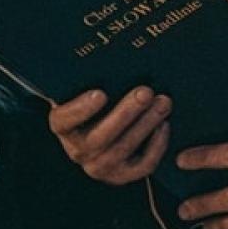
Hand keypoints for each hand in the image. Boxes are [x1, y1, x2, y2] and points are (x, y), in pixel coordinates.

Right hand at [49, 86, 170, 184]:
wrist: (109, 122)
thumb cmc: (101, 98)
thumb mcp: (91, 87)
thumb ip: (96, 77)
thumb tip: (111, 53)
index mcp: (63, 126)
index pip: (63, 120)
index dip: (81, 109)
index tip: (100, 93)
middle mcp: (77, 150)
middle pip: (98, 138)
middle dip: (125, 114)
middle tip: (146, 92)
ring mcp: (99, 167)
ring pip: (122, 150)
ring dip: (145, 125)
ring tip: (163, 103)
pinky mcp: (122, 176)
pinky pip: (142, 166)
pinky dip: (156, 146)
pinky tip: (164, 125)